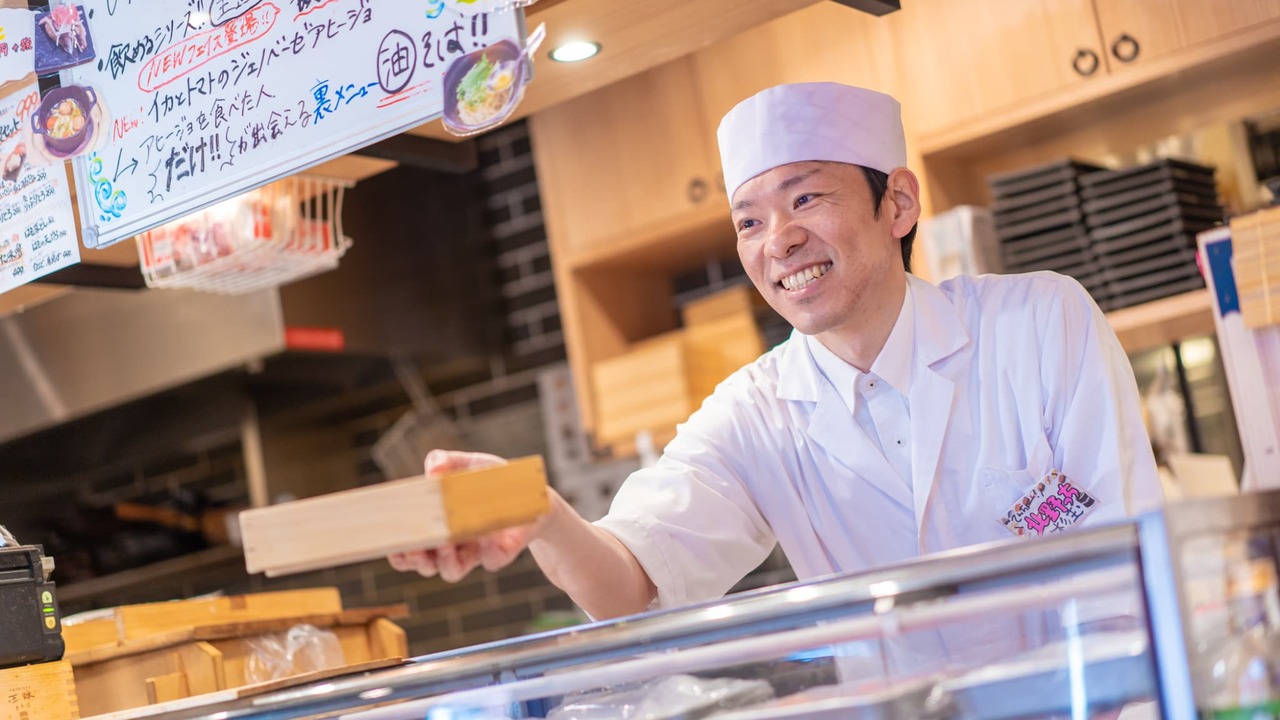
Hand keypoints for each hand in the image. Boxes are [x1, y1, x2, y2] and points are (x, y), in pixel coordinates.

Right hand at [387, 449, 541, 582]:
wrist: (530, 492)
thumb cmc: (489, 480)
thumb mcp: (466, 464)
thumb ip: (444, 461)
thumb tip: (432, 469)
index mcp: (435, 526)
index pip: (407, 547)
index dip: (397, 550)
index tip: (391, 542)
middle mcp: (451, 545)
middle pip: (424, 565)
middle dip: (414, 560)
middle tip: (414, 547)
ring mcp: (474, 552)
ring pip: (450, 571)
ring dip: (443, 561)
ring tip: (445, 543)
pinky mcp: (500, 554)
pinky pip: (490, 561)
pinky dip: (487, 552)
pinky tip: (486, 537)